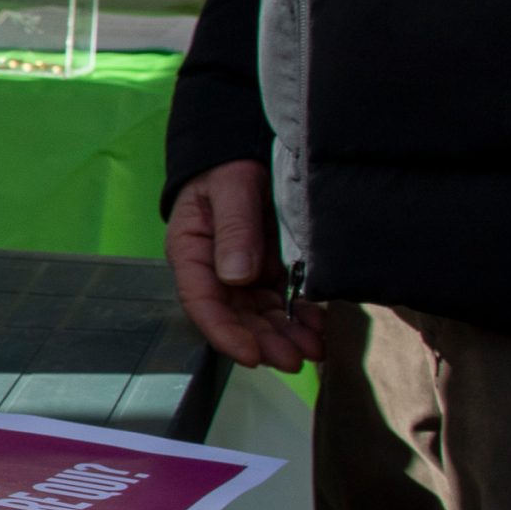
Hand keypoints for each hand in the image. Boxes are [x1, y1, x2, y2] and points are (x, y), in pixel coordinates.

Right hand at [164, 160, 324, 371]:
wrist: (247, 150)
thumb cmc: (229, 165)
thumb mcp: (231, 188)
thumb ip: (234, 229)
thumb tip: (237, 277)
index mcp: (191, 252)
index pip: (202, 302)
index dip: (225, 333)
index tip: (252, 355)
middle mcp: (214, 269)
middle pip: (235, 316)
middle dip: (264, 341)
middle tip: (295, 359)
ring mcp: (243, 271)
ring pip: (261, 314)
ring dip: (285, 335)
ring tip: (314, 349)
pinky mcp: (269, 268)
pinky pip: (283, 300)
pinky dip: (300, 316)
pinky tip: (318, 326)